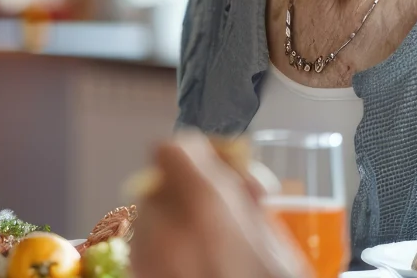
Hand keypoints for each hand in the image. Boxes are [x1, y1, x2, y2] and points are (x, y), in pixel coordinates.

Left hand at [131, 131, 311, 277]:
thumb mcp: (276, 246)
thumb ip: (249, 202)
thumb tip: (238, 176)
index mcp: (203, 206)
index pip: (171, 151)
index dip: (194, 157)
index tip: (211, 170)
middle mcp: (164, 226)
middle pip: (159, 187)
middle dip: (184, 197)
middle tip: (217, 221)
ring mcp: (145, 257)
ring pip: (148, 220)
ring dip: (172, 227)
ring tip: (208, 256)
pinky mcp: (140, 277)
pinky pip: (144, 253)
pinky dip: (163, 256)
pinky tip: (192, 272)